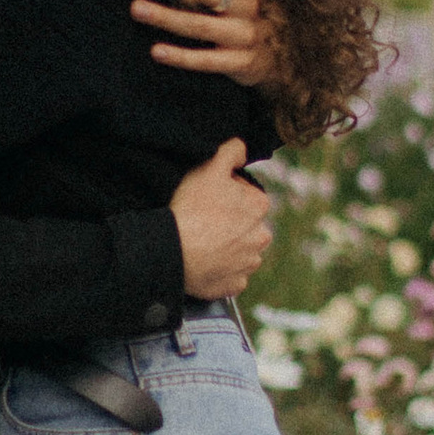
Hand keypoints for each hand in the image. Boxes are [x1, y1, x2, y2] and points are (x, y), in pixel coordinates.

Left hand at [135, 0, 279, 88]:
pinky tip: (155, 51)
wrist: (291, 59)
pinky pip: (207, 61)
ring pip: (201, 26)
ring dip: (167, 17)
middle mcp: (250, 6)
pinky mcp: (242, 63)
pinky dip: (181, 57)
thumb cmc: (259, 13)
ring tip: (136, 7)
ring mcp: (245, 36)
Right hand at [169, 136, 273, 299]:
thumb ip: (231, 151)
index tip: (209, 199)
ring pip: (240, 251)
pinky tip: (204, 262)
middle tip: (204, 221)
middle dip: (230, 223)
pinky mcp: (234, 285)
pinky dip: (220, 270)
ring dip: (227, 248)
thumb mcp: (209, 167)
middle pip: (245, 224)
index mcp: (259, 207)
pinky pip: (230, 276)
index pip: (247, 196)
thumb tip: (242, 149)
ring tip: (202, 243)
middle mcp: (261, 237)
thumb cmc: (191, 208)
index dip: (226, 195)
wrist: (173, 251)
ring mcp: (248, 264)